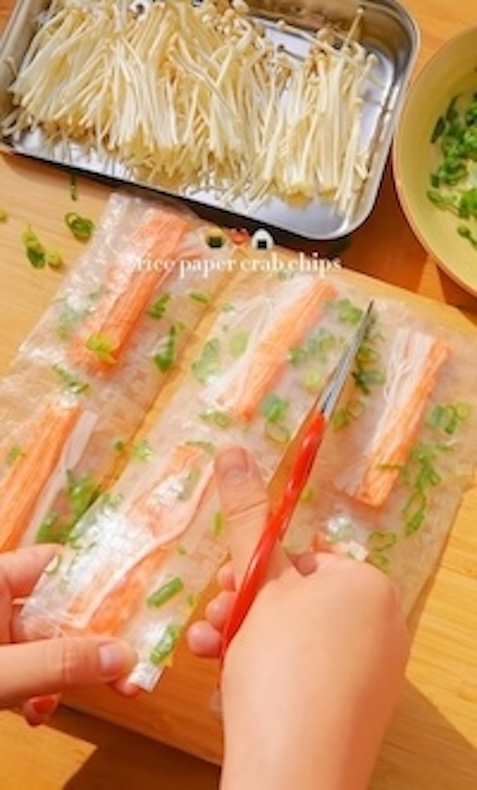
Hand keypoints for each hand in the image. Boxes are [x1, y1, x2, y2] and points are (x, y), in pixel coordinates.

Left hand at [0, 545, 135, 724]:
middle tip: (131, 663)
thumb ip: (57, 663)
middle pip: (63, 610)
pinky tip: (40, 712)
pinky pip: (31, 672)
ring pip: (51, 646)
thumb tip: (122, 656)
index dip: (98, 581)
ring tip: (98, 694)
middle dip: (95, 641)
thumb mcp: (2, 672)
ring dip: (71, 674)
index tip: (136, 604)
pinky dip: (42, 692)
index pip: (59, 564)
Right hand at [188, 448, 409, 789]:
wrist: (292, 777)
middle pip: (295, 598)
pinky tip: (223, 676)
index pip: (306, 557)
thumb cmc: (281, 664)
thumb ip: (247, 512)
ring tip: (205, 644)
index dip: (259, 566)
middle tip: (215, 610)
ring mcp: (369, 675)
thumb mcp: (258, 579)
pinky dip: (263, 669)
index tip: (227, 578)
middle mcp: (381, 627)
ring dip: (240, 634)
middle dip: (243, 602)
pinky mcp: (349, 712)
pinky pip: (301, 674)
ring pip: (291, 637)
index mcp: (370, 586)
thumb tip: (232, 449)